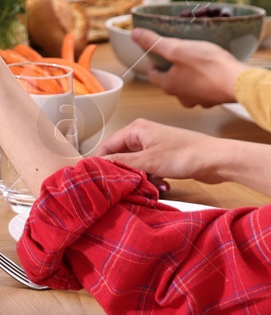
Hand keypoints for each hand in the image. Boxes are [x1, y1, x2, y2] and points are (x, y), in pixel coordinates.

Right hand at [93, 118, 229, 185]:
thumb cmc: (187, 154)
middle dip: (127, 173)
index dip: (103, 163)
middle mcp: (143, 135)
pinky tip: (164, 185)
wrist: (218, 161)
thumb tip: (96, 165)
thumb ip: (120, 163)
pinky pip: (150, 170)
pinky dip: (154, 179)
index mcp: (135, 129)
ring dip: (142, 179)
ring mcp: (154, 146)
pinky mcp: (164, 157)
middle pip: (122, 157)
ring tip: (153, 185)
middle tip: (131, 185)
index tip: (101, 179)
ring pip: (136, 166)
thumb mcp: (148, 161)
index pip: (107, 146)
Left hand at [131, 29, 244, 106]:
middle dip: (171, 68)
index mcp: (169, 86)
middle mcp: (182, 97)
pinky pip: (204, 88)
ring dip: (188, 75)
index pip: (153, 75)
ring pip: (187, 86)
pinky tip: (211, 70)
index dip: (154, 63)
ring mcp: (199, 100)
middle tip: (178, 55)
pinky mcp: (215, 99)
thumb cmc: (208, 66)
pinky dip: (205, 80)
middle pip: (170, 81)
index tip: (158, 53)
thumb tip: (134, 34)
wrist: (239, 82)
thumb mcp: (176, 49)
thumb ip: (154, 42)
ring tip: (196, 61)